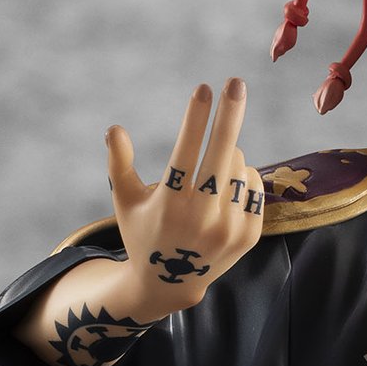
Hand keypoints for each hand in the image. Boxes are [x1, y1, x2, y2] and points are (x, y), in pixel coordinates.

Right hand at [105, 79, 265, 317]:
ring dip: (225, 154)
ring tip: (208, 174)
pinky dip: (240, 175)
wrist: (171, 284)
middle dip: (230, 113)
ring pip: (238, 164)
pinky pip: (252, 182)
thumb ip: (119, 164)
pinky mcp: (249, 234)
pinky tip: (224, 190)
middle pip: (222, 153)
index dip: (195, 118)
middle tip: (235, 81)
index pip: (186, 152)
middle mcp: (201, 218)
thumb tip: (114, 128)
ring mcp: (228, 228)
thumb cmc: (142, 232)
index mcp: (169, 205)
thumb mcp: (125, 201)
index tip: (204, 87)